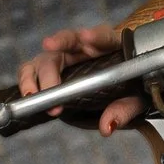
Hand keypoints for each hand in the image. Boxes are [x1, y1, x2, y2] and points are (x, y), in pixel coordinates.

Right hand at [14, 23, 154, 136]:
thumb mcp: (136, 98)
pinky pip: (33, 71)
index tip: (87, 37)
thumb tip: (107, 126)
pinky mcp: (50, 68)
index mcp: (111, 45)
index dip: (95, 37)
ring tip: (33, 94)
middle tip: (52, 87)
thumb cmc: (132, 85)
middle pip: (67, 43)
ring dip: (36, 76)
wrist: (123, 84)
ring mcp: (65, 56)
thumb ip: (124, 109)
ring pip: (45, 58)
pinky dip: (27, 82)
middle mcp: (84, 45)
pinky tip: (28, 97)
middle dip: (56, 63)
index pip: (104, 36)